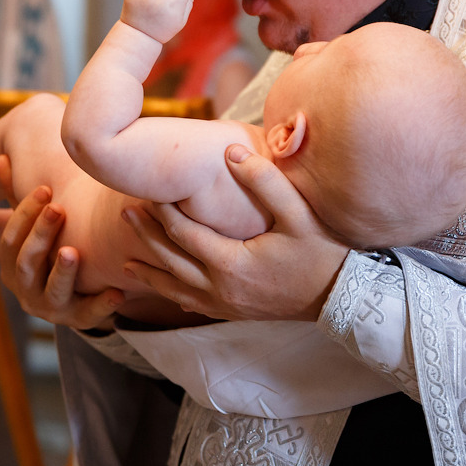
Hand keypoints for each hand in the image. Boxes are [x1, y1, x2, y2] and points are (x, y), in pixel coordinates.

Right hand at [0, 186, 123, 329]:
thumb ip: (20, 198)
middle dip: (41, 235)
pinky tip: (117, 292)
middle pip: (26, 263)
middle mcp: (25, 290)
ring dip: (62, 272)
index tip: (44, 189)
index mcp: (12, 267)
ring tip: (72, 252)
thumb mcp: (35, 228)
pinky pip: (88, 316)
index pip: (10, 240)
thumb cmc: (53, 253)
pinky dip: (102, 305)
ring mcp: (50, 308)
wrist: (75, 299)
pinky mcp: (78, 321)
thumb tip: (0, 158)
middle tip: (57, 209)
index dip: (23, 214)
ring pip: (52, 291)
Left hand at [120, 144, 349, 320]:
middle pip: (172, 260)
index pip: (185, 233)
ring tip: (126, 259)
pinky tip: (162, 289)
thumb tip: (230, 153)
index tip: (146, 191)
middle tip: (125, 213)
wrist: (341, 299)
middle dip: (147, 236)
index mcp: (231, 262)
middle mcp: (221, 288)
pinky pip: (192, 305)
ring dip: (150, 271)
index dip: (163, 212)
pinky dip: (171, 295)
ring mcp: (226, 305)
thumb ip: (264, 181)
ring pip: (176, 288)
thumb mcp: (298, 214)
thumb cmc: (322, 254)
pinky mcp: (234, 313)